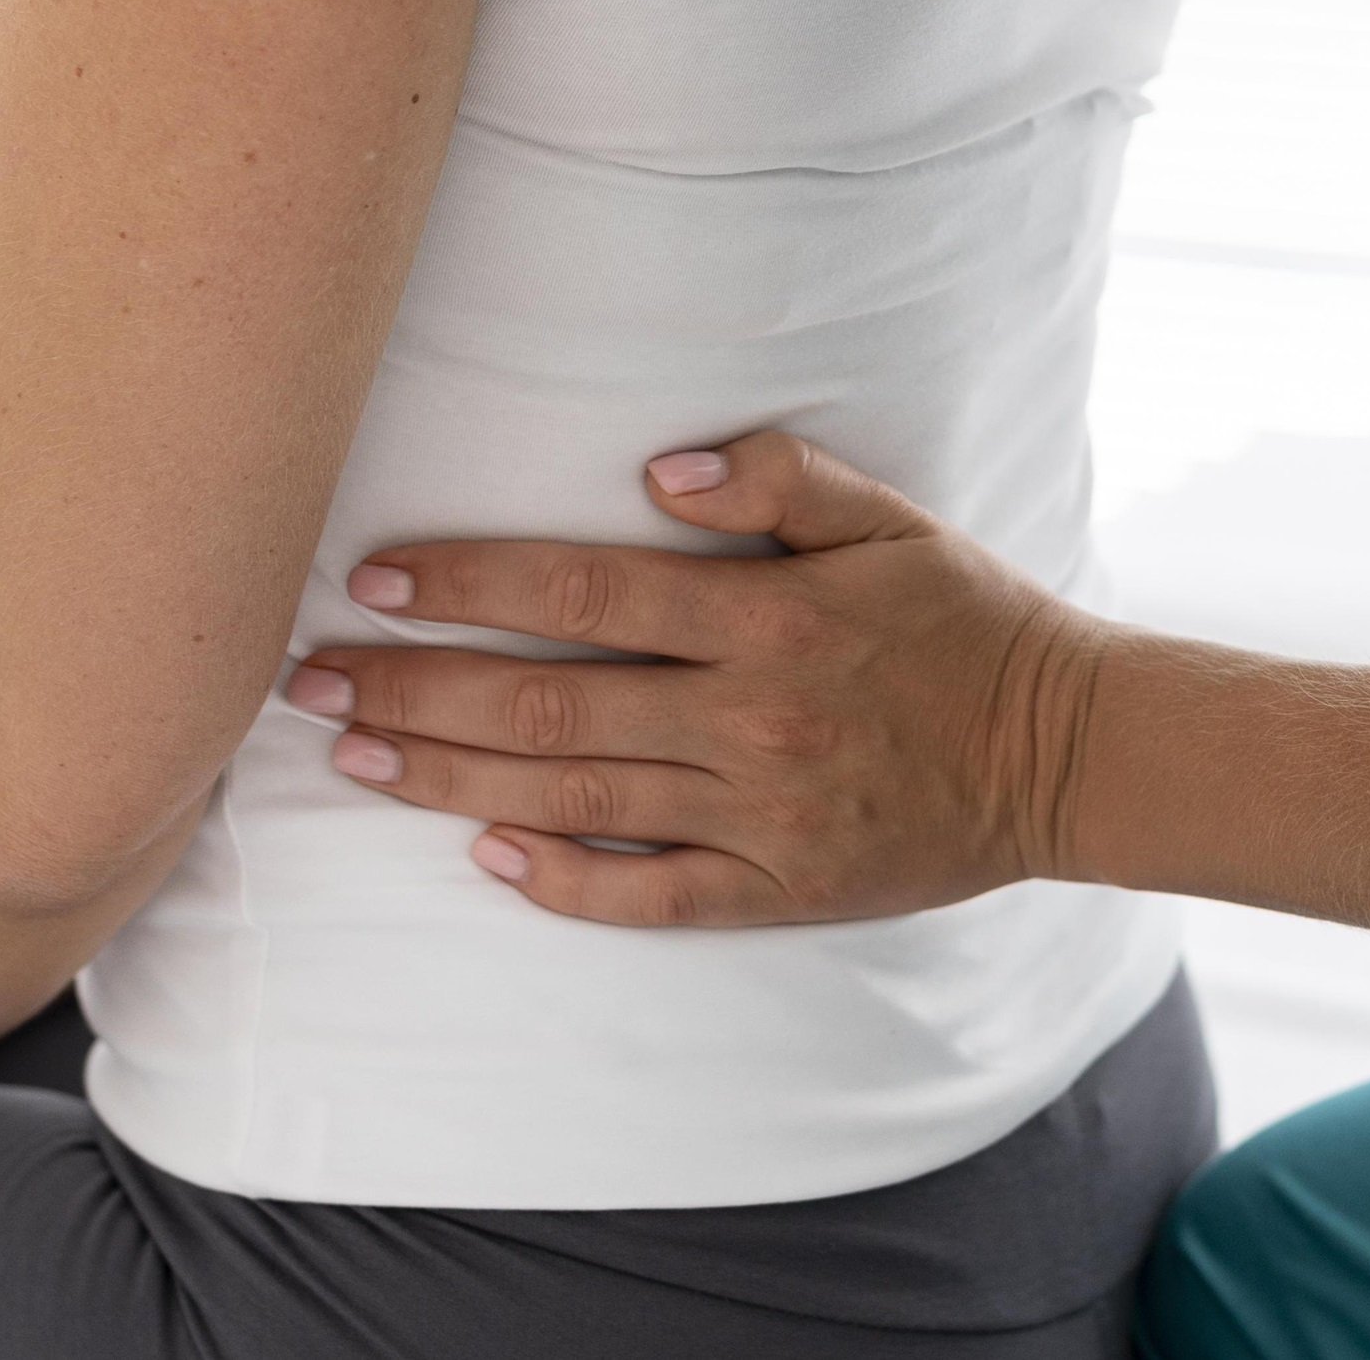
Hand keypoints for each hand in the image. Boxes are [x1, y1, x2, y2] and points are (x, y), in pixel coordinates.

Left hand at [293, 431, 1110, 925]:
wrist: (1061, 749)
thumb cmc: (962, 618)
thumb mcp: (887, 518)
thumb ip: (778, 478)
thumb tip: (658, 470)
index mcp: (764, 619)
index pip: (580, 593)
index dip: (467, 584)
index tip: (373, 579)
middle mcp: (745, 719)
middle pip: (545, 705)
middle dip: (413, 692)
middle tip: (309, 683)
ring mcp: (755, 815)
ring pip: (570, 799)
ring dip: (447, 780)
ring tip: (351, 759)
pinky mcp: (775, 891)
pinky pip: (649, 899)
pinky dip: (561, 884)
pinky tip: (483, 860)